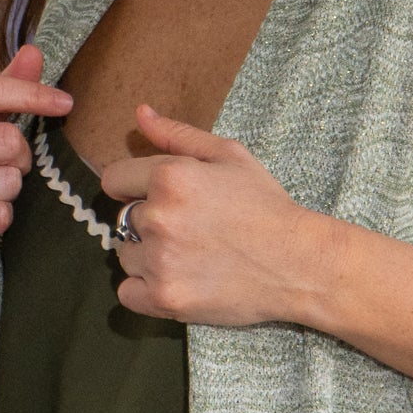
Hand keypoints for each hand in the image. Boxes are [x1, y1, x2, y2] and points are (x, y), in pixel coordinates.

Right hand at [0, 44, 72, 330]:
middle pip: (6, 138)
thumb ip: (2, 94)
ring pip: (7, 180)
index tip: (66, 103)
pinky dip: (0, 220)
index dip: (32, 94)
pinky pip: (0, 215)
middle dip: (20, 157)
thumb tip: (34, 52)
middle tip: (4, 170)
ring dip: (9, 191)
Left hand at [97, 105, 412, 400]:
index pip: (114, 180)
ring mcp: (159, 261)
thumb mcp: (229, 156)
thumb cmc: (265, 206)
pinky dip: (145, 290)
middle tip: (188, 231)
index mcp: (168, 176)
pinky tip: (177, 280)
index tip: (159, 199)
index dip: (134, 188)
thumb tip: (139, 114)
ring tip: (188, 256)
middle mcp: (157, 217)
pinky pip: (127, 293)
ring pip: (125, 256)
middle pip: (121, 220)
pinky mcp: (165, 299)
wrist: (298, 262)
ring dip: (147, 257)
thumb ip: (178, 134)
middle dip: (147, 223)